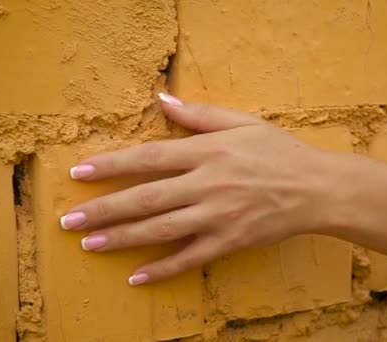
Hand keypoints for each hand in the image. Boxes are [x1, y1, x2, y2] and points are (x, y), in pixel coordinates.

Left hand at [61, 93, 341, 284]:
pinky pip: (190, 258)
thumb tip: (161, 101)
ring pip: (160, 231)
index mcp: (208, 152)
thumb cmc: (279, 151)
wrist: (317, 189)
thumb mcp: (243, 122)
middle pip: (146, 199)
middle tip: (69, 221)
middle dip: (104, 210)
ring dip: (121, 238)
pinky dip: (162, 269)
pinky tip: (136, 277)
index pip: (149, 158)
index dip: (112, 166)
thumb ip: (200, 114)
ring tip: (89, 244)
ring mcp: (217, 217)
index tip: (80, 174)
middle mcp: (207, 185)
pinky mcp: (229, 242)